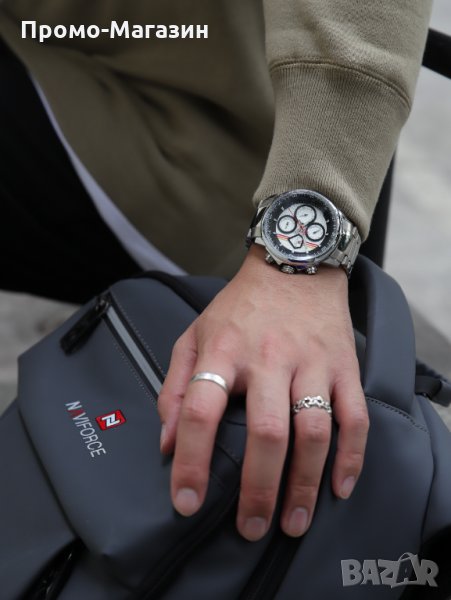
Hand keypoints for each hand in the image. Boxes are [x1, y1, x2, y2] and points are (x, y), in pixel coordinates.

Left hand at [158, 245, 368, 540]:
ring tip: (293, 522)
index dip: (191, 462)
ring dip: (304, 484)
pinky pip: (354, 417)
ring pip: (312, 431)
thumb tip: (168, 443)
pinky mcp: (343, 366)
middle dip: (258, 489)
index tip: (187, 502)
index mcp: (223, 350)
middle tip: (250, 528)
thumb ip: (175, 387)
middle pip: (265, 431)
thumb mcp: (194, 335)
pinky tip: (338, 488)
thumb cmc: (239, 308)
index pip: (201, 411)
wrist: (294, 267)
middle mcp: (269, 358)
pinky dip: (351, 457)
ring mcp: (311, 363)